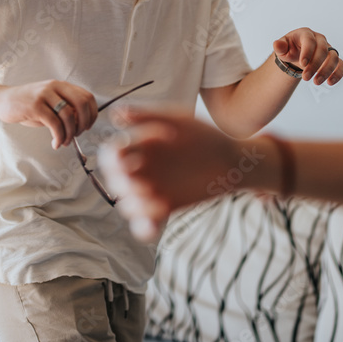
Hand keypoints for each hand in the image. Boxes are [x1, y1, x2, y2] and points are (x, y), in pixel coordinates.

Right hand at [0, 80, 97, 148]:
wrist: (2, 100)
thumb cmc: (27, 105)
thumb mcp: (49, 105)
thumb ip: (65, 111)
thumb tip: (81, 125)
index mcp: (61, 85)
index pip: (87, 97)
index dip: (92, 114)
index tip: (87, 126)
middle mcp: (55, 87)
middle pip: (82, 103)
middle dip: (84, 123)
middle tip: (78, 135)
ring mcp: (44, 95)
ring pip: (69, 115)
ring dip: (70, 133)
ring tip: (64, 142)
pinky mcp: (35, 105)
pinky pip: (54, 123)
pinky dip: (59, 137)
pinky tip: (55, 143)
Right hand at [99, 108, 279, 241]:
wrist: (231, 160)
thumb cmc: (203, 136)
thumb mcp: (177, 120)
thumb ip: (147, 115)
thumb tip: (115, 114)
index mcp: (137, 148)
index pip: (111, 155)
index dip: (117, 156)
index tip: (143, 147)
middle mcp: (140, 171)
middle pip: (116, 183)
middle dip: (123, 184)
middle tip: (141, 183)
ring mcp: (151, 192)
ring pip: (128, 205)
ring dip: (134, 205)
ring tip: (154, 201)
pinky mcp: (165, 209)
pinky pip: (146, 224)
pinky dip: (144, 227)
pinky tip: (155, 222)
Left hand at [273, 28, 342, 85]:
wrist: (297, 54)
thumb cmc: (289, 48)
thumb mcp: (282, 47)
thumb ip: (280, 46)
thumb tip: (277, 44)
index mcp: (306, 34)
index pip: (309, 40)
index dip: (307, 52)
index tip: (302, 64)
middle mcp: (320, 39)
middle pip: (323, 50)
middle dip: (315, 65)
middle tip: (305, 78)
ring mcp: (328, 49)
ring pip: (334, 58)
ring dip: (326, 71)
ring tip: (316, 82)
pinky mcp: (334, 59)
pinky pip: (341, 65)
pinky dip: (338, 73)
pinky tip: (330, 82)